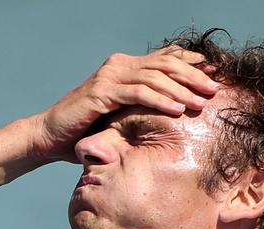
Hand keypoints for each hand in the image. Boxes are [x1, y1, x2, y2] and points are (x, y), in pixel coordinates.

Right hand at [30, 47, 219, 162]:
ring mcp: (108, 77)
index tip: (213, 73)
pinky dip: (160, 99)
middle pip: (165, 64)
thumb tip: (170, 111)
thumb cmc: (83, 129)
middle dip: (193, 75)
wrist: (49, 136)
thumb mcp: (116, 114)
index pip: (163, 58)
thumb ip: (137, 106)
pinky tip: (177, 108)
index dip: (190, 62)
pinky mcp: (101, 93)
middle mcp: (117, 66)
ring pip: (155, 77)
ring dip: (182, 88)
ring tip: (201, 100)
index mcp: (123, 68)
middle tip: (214, 88)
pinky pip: (138, 93)